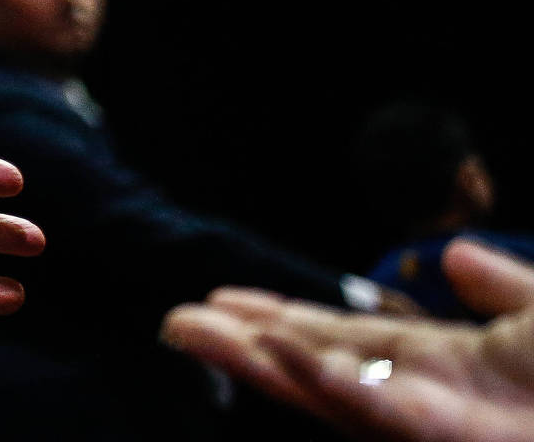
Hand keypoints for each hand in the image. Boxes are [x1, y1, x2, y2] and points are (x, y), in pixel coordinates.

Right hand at [161, 238, 533, 441]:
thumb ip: (508, 288)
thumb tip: (449, 257)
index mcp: (456, 370)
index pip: (350, 342)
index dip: (286, 321)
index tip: (223, 302)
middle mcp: (435, 402)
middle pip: (324, 371)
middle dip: (251, 347)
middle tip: (179, 320)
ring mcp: (441, 429)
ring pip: (335, 396)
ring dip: (264, 364)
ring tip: (196, 330)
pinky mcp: (454, 440)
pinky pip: (383, 414)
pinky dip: (331, 383)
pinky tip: (286, 355)